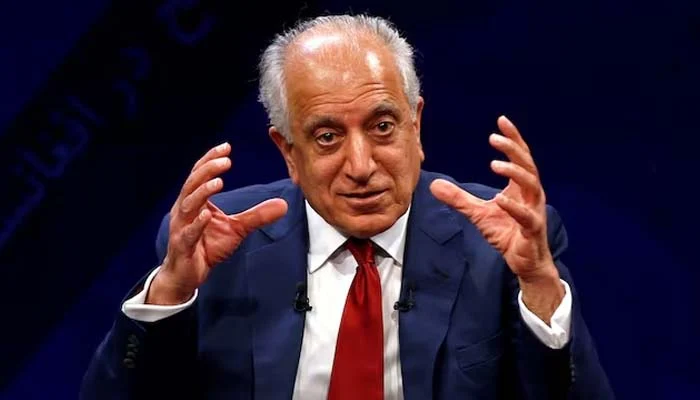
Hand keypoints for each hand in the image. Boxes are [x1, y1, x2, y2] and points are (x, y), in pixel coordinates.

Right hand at [147, 142, 287, 304]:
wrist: (187, 275)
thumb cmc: (207, 247)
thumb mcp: (237, 229)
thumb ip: (257, 215)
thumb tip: (283, 205)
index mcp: (195, 201)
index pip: (200, 175)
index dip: (211, 160)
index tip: (226, 147)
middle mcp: (185, 210)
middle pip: (193, 184)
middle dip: (208, 170)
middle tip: (225, 160)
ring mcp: (182, 227)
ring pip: (189, 204)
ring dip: (203, 192)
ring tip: (219, 182)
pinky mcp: (182, 246)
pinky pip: (188, 232)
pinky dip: (197, 223)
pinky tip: (206, 215)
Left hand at [430, 116, 563, 321]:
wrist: (525, 262)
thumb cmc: (506, 233)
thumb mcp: (477, 213)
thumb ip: (458, 198)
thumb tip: (433, 184)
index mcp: (521, 187)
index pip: (520, 156)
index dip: (513, 138)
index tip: (501, 120)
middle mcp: (531, 195)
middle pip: (528, 165)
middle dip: (513, 149)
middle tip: (494, 138)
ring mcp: (534, 211)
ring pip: (531, 185)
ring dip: (515, 172)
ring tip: (495, 164)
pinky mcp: (532, 230)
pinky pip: (526, 216)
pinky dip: (514, 207)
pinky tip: (500, 199)